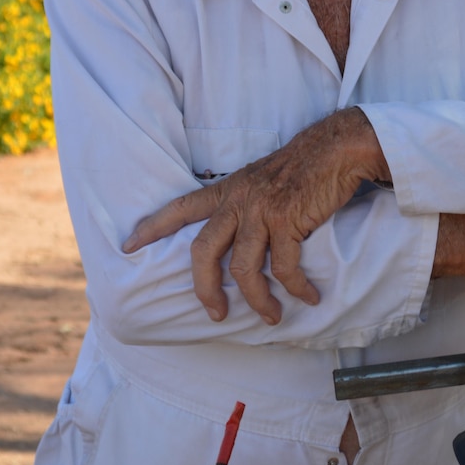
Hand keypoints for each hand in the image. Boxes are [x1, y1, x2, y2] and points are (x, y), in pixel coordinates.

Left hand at [123, 108, 388, 324]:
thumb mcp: (260, 179)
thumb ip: (242, 203)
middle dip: (205, 289)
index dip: (152, 227)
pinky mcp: (289, 220)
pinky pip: (285, 268)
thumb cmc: (302, 167)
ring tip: (270, 316)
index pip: (180, 208)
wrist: (336, 148)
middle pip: (203, 252)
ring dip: (258, 300)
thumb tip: (235, 236)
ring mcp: (262, 210)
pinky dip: (296, 288)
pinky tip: (308, 297)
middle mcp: (238, 200)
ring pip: (245, 269)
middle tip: (216, 314)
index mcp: (228, 190)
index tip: (128, 246)